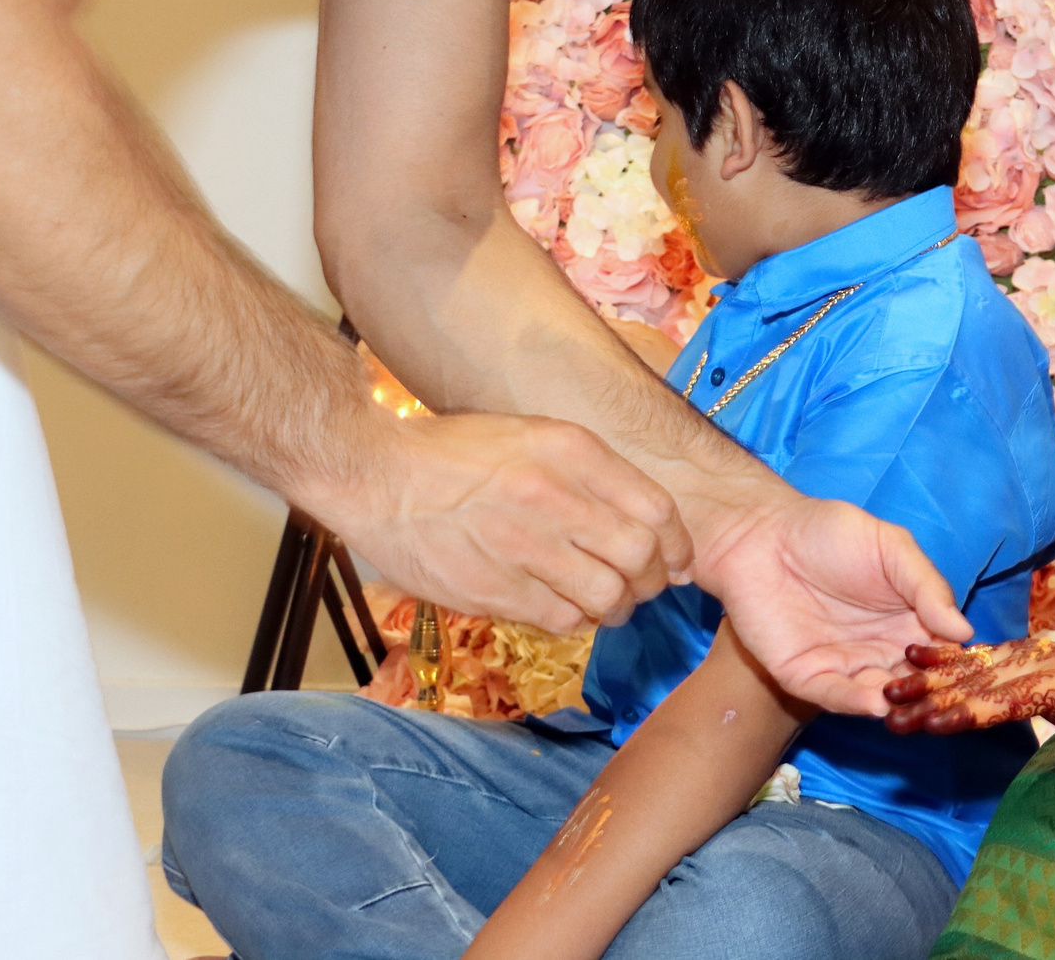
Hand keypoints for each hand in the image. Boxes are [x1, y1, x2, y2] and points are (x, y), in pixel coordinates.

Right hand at [323, 410, 691, 633]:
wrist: (376, 475)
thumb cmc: (457, 454)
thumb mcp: (534, 435)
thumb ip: (590, 472)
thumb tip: (647, 520)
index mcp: (571, 451)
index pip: (657, 508)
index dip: (678, 543)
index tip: (676, 558)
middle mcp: (554, 495)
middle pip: (641, 556)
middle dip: (654, 580)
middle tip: (645, 586)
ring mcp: (523, 545)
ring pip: (607, 595)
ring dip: (618, 607)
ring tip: (608, 603)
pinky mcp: (493, 588)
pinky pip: (562, 617)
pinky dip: (576, 619)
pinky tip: (565, 608)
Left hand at [689, 493, 976, 714]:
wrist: (761, 533)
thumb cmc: (829, 532)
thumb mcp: (892, 547)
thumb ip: (928, 585)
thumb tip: (965, 631)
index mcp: (909, 621)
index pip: (941, 654)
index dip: (958, 666)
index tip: (978, 676)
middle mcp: (881, 651)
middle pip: (915, 684)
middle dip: (931, 695)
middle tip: (947, 702)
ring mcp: (844, 666)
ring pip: (880, 697)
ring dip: (898, 705)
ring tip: (914, 705)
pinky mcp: (806, 676)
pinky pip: (836, 695)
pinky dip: (857, 702)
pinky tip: (877, 701)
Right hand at [884, 638, 1054, 804]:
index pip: (1007, 702)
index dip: (969, 713)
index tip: (930, 722)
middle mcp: (1038, 663)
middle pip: (978, 682)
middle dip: (932, 696)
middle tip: (888, 709)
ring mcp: (1028, 654)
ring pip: (971, 666)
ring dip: (930, 676)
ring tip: (890, 686)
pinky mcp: (1021, 653)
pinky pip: (979, 654)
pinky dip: (946, 655)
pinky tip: (914, 654)